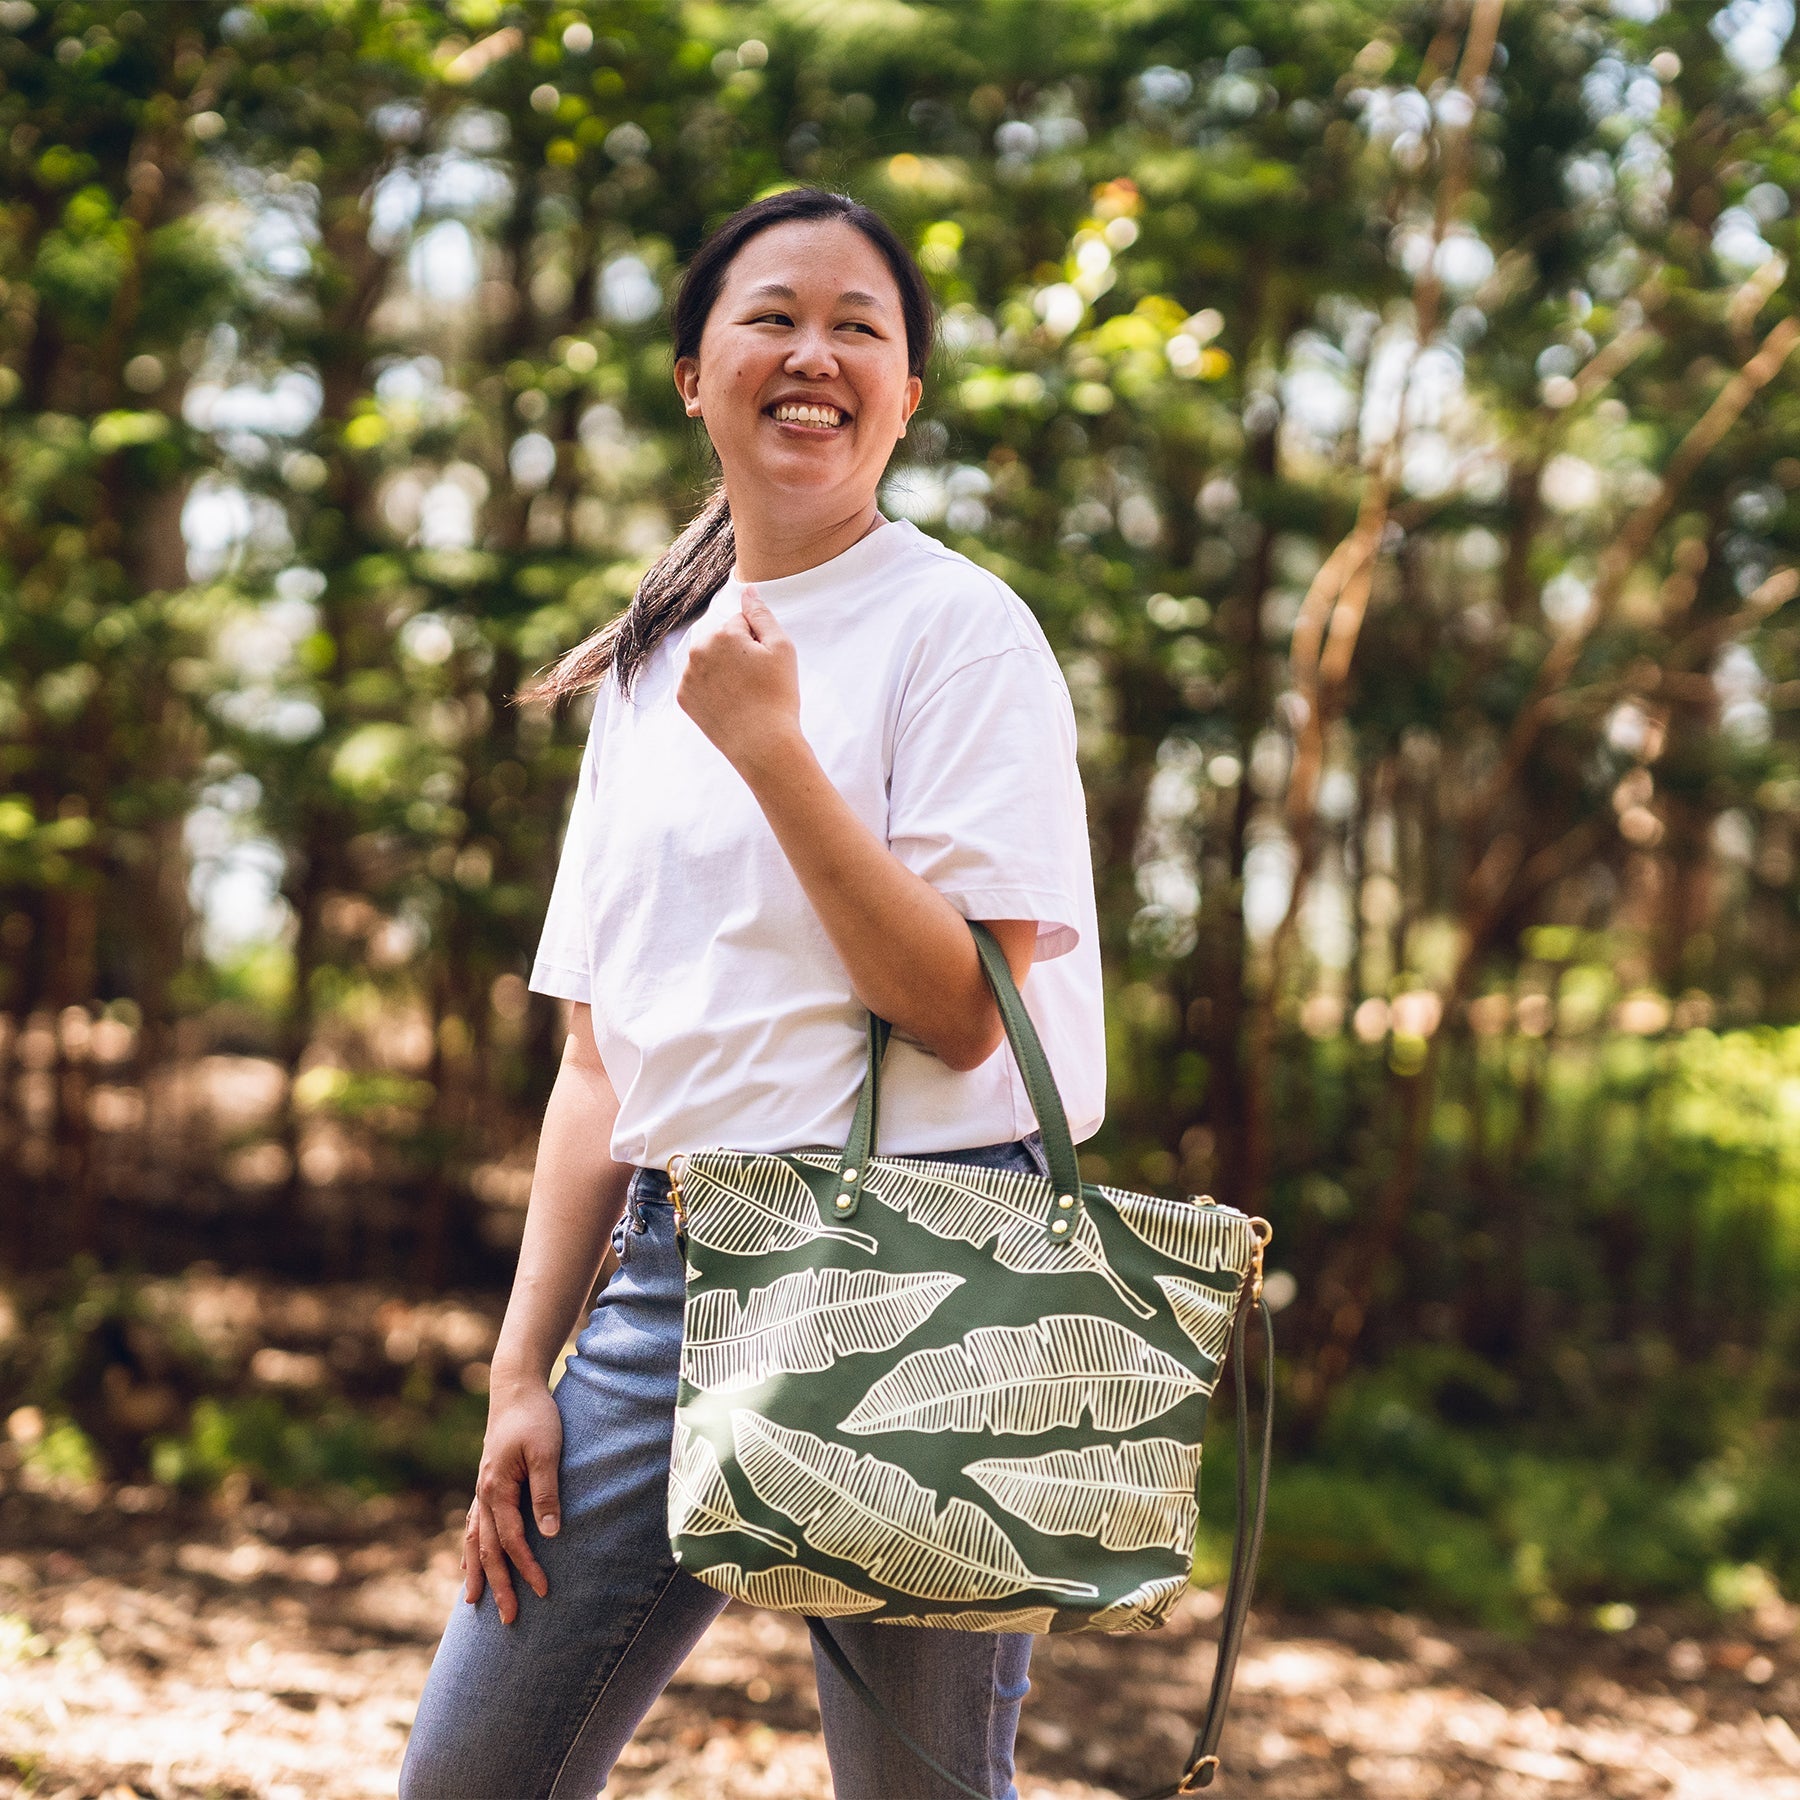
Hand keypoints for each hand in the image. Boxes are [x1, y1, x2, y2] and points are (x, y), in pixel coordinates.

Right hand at [462, 1380, 562, 1624]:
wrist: (515, 1387)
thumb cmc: (536, 1416)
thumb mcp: (547, 1451)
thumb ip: (546, 1492)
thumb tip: (551, 1534)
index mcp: (497, 1488)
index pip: (512, 1540)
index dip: (527, 1567)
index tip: (543, 1591)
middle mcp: (484, 1494)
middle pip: (489, 1549)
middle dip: (498, 1585)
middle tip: (508, 1619)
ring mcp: (482, 1489)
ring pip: (475, 1540)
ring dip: (477, 1572)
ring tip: (473, 1603)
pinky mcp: (487, 1483)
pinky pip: (474, 1524)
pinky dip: (471, 1547)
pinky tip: (468, 1562)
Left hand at [676, 585, 801, 773]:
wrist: (762, 745)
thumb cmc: (777, 695)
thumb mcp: (781, 648)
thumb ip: (761, 613)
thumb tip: (747, 590)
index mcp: (721, 633)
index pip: (742, 622)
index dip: (759, 642)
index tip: (765, 666)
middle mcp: (697, 650)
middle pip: (721, 638)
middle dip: (737, 652)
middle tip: (755, 681)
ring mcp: (686, 676)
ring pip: (709, 660)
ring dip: (723, 669)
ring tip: (743, 694)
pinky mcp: (683, 698)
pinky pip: (698, 682)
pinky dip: (712, 689)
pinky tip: (729, 703)